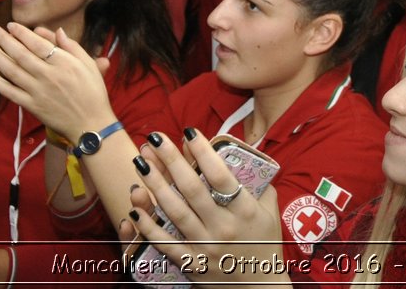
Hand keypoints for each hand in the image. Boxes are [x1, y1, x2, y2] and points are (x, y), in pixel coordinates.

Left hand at [0, 23, 113, 140]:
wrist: (90, 123)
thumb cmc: (93, 92)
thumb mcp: (88, 64)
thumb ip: (72, 46)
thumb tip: (58, 30)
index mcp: (63, 63)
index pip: (37, 44)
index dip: (22, 33)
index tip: (10, 25)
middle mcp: (48, 75)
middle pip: (21, 54)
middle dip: (4, 40)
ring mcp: (37, 91)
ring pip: (12, 71)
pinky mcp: (31, 106)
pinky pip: (10, 92)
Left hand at [130, 129, 288, 284]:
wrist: (261, 288)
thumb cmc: (266, 245)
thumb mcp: (270, 211)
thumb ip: (259, 184)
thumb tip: (243, 154)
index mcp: (245, 210)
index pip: (221, 175)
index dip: (203, 152)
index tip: (188, 131)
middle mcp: (224, 227)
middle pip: (192, 189)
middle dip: (171, 160)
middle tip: (154, 138)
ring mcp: (205, 246)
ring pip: (175, 212)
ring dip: (155, 185)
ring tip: (141, 163)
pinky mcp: (191, 263)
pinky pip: (165, 243)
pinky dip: (149, 227)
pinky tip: (135, 210)